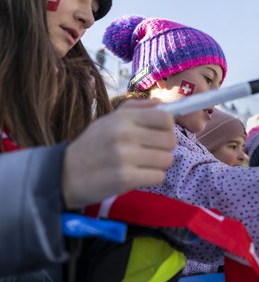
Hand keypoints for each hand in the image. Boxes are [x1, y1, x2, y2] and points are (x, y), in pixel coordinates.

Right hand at [62, 99, 176, 207]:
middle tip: (148, 152)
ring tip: (141, 164)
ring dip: (157, 165)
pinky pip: (158, 177)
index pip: (166, 118)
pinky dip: (151, 178)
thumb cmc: (93, 145)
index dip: (167, 128)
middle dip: (163, 148)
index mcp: (123, 118)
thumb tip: (161, 102)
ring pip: (167, 160)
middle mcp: (125, 134)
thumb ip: (136, 108)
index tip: (157, 134)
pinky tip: (136, 175)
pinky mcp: (125, 178)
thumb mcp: (109, 120)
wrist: (65, 174)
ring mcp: (125, 157)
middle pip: (171, 141)